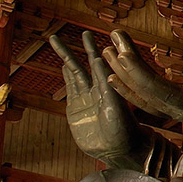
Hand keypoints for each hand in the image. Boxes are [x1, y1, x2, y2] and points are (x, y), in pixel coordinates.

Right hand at [50, 31, 142, 168]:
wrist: (115, 149)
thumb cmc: (123, 129)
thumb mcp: (117, 107)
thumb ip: (108, 88)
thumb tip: (100, 64)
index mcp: (109, 86)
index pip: (100, 63)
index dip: (93, 49)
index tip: (87, 36)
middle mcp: (97, 88)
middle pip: (85, 63)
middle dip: (82, 48)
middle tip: (78, 32)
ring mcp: (85, 97)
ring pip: (74, 73)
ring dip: (67, 58)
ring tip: (58, 43)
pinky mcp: (75, 109)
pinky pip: (70, 88)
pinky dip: (66, 76)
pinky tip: (64, 66)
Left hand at [102, 30, 182, 125]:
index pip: (157, 88)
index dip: (136, 67)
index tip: (120, 44)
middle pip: (146, 93)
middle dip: (125, 66)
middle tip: (110, 39)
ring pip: (148, 97)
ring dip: (128, 75)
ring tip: (108, 54)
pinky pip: (156, 98)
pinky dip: (140, 83)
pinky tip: (129, 73)